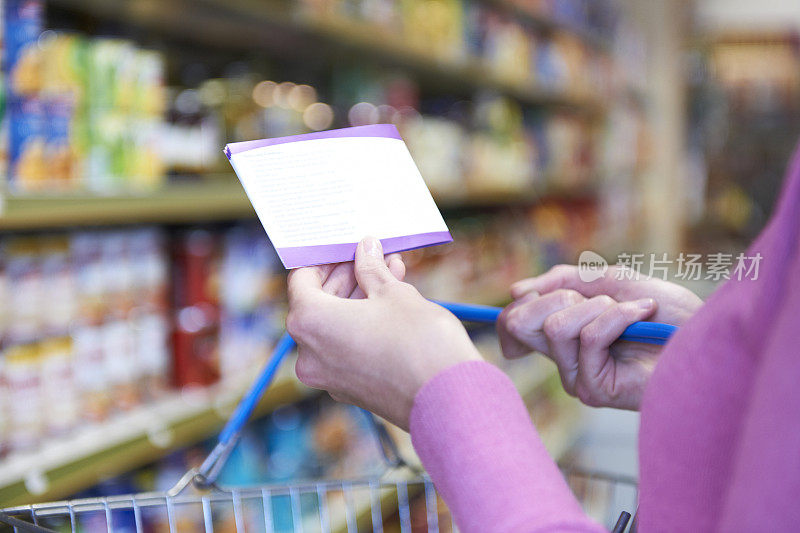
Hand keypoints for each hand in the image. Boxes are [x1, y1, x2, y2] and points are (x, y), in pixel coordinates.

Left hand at [287, 237, 481, 429]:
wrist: (448, 400)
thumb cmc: (418, 341)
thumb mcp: (394, 293)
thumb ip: (372, 268)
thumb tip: (365, 248)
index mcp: (310, 322)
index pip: (302, 279)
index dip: (327, 259)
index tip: (349, 248)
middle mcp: (309, 354)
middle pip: (317, 303)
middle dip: (347, 277)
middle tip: (374, 256)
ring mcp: (329, 376)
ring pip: (335, 326)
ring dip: (359, 299)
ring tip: (392, 274)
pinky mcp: (350, 390)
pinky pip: (346, 348)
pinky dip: (362, 325)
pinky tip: (392, 306)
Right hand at [497, 265, 702, 409]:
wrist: (708, 335)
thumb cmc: (666, 313)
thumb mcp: (608, 281)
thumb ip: (563, 281)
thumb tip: (516, 292)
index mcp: (562, 338)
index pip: (512, 325)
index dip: (515, 305)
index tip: (538, 296)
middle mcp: (563, 361)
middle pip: (520, 322)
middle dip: (559, 295)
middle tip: (600, 299)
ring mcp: (577, 377)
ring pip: (556, 325)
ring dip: (600, 306)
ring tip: (631, 312)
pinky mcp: (595, 389)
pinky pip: (589, 336)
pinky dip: (619, 316)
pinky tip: (644, 316)